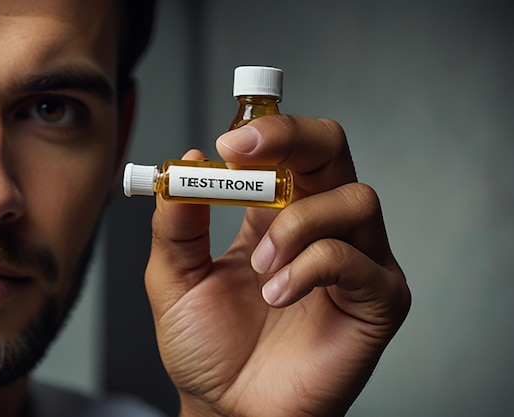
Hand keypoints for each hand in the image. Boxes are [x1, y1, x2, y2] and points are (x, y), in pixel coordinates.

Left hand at [144, 115, 410, 416]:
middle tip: (245, 156)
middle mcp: (319, 227)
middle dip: (292, 139)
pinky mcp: (377, 299)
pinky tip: (279, 295)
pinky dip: (312, 268)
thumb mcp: (174, 278)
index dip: (267, 130)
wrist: (229, 409)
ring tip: (261, 268)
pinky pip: (357, 259)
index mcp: (273, 214)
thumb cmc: (208, 348)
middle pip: (332, 149)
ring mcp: (354, 259)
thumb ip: (176, 223)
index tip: (228, 144)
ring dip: (298, 223)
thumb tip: (184, 163)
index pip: (288, 149)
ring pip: (356, 198)